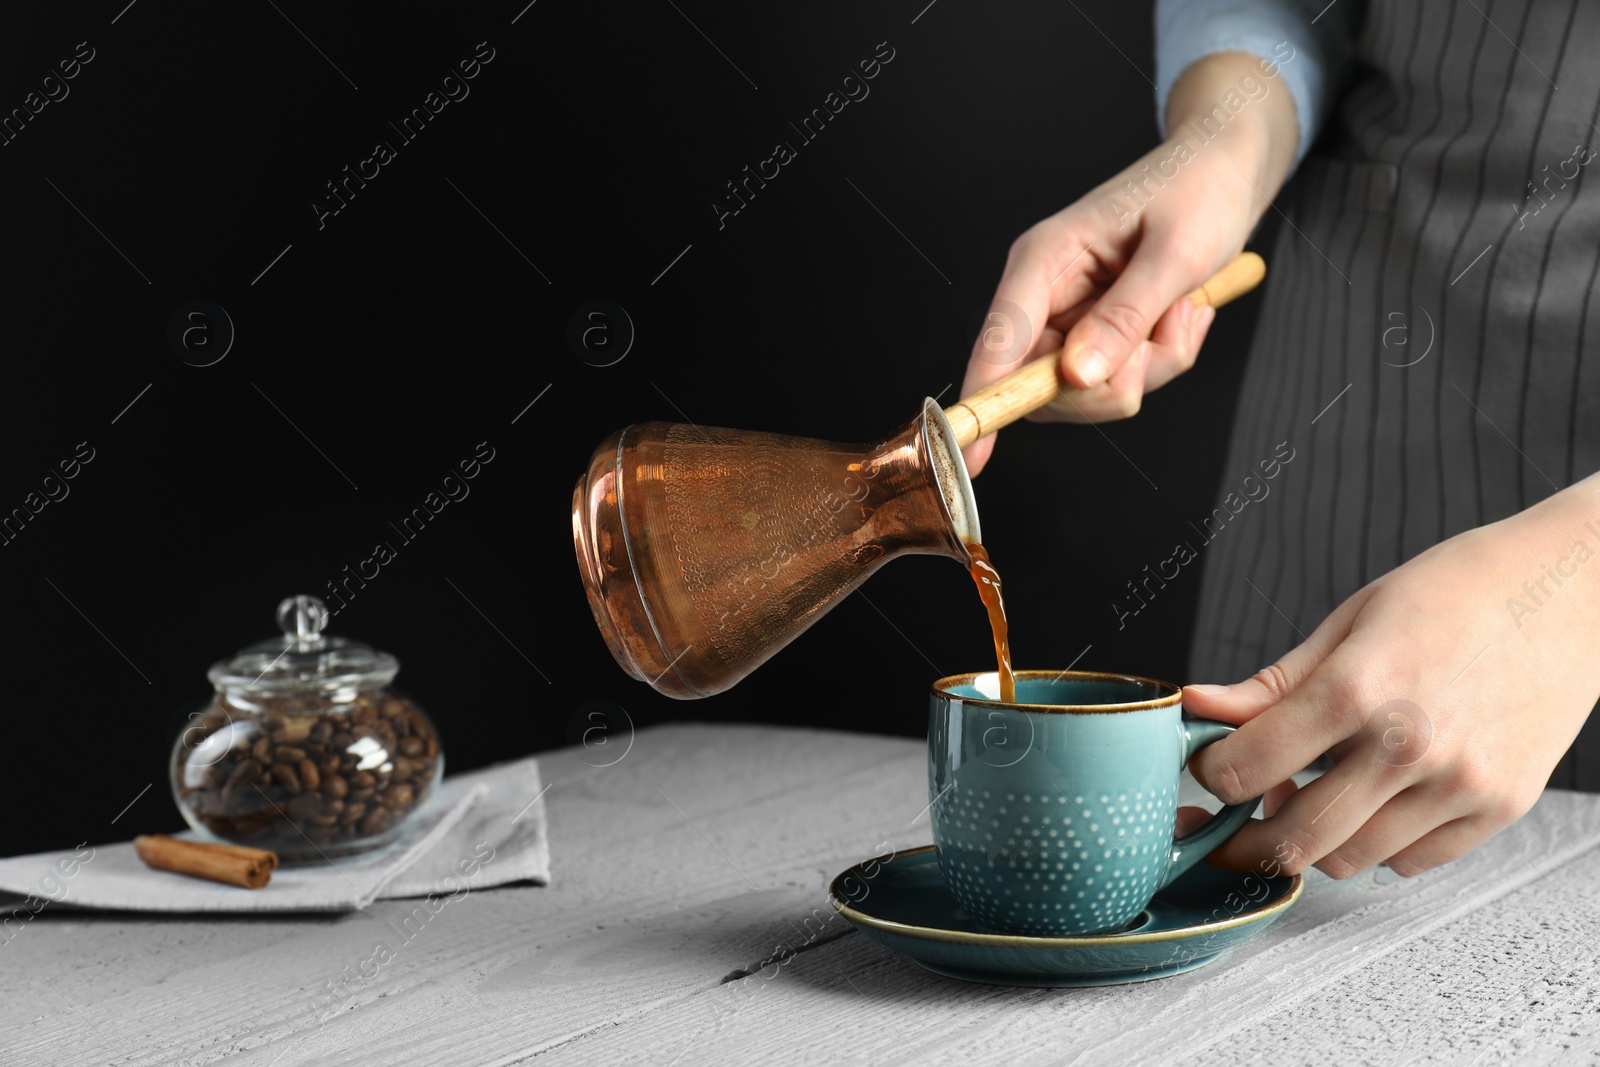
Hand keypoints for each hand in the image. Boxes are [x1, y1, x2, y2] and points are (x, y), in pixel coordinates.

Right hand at [958, 51, 1297, 475]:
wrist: (1227, 171)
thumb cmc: (1198, 190)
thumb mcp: (1174, 254)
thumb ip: (1124, 317)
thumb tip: (1078, 376)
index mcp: (1043, 260)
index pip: (1001, 340)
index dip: (985, 398)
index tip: (970, 452)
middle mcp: (1045, 295)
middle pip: (1046, 385)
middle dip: (1115, 380)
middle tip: (1167, 331)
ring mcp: (1070, 319)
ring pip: (1089, 392)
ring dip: (1150, 366)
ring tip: (1182, 310)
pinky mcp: (1097, 335)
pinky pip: (1121, 381)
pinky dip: (1162, 359)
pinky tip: (1181, 313)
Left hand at [1177, 474, 1599, 878]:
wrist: (1572, 592)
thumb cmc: (1458, 592)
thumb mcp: (1349, 621)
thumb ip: (1272, 683)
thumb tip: (1197, 707)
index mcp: (1359, 687)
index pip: (1249, 767)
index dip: (1210, 774)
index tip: (1206, 767)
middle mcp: (1410, 746)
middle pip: (1294, 839)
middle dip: (1241, 839)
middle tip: (1223, 822)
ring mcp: (1460, 786)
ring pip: (1350, 861)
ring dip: (1312, 840)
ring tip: (1305, 795)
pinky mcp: (1500, 808)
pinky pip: (1411, 861)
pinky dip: (1376, 844)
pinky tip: (1371, 800)